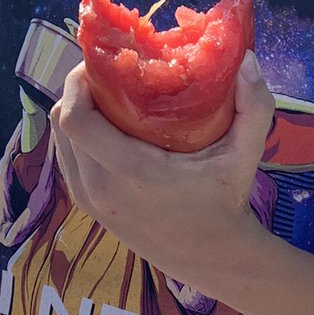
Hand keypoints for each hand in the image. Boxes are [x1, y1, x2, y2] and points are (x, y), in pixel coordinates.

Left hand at [50, 50, 274, 291]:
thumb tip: (247, 58)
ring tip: (106, 89)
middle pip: (62, 120)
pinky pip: (66, 154)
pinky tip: (105, 120)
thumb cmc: (225, 200)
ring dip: (76, 107)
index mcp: (130, 172)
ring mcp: (88, 199)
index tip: (103, 59)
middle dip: (78, 87)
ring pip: (59, 136)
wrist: (212, 257)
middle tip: (108, 68)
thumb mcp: (245, 153)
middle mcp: (99, 187)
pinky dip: (76, 131)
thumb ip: (254, 105)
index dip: (79, 82)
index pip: (77, 119)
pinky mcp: (86, 205)